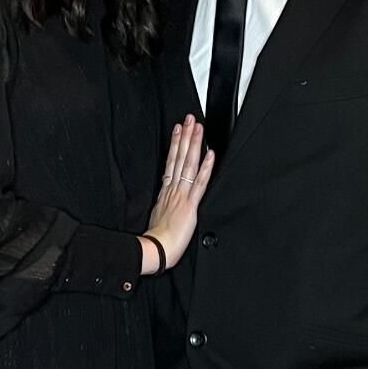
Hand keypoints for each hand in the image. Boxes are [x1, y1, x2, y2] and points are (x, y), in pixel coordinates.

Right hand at [141, 118, 213, 272]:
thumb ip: (163, 203)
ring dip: (194, 144)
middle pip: (179, 158)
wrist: (157, 249)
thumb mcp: (157, 215)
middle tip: (189, 118)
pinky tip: (210, 154)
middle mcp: (173, 190)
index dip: (175, 145)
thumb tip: (165, 198)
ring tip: (197, 128)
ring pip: (188, 165)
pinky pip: (199, 183)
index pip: (171, 162)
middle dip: (185, 136)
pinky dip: (205, 168)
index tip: (178, 130)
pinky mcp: (190, 205)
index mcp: (165, 192)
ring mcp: (181, 195)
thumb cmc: (157, 239)